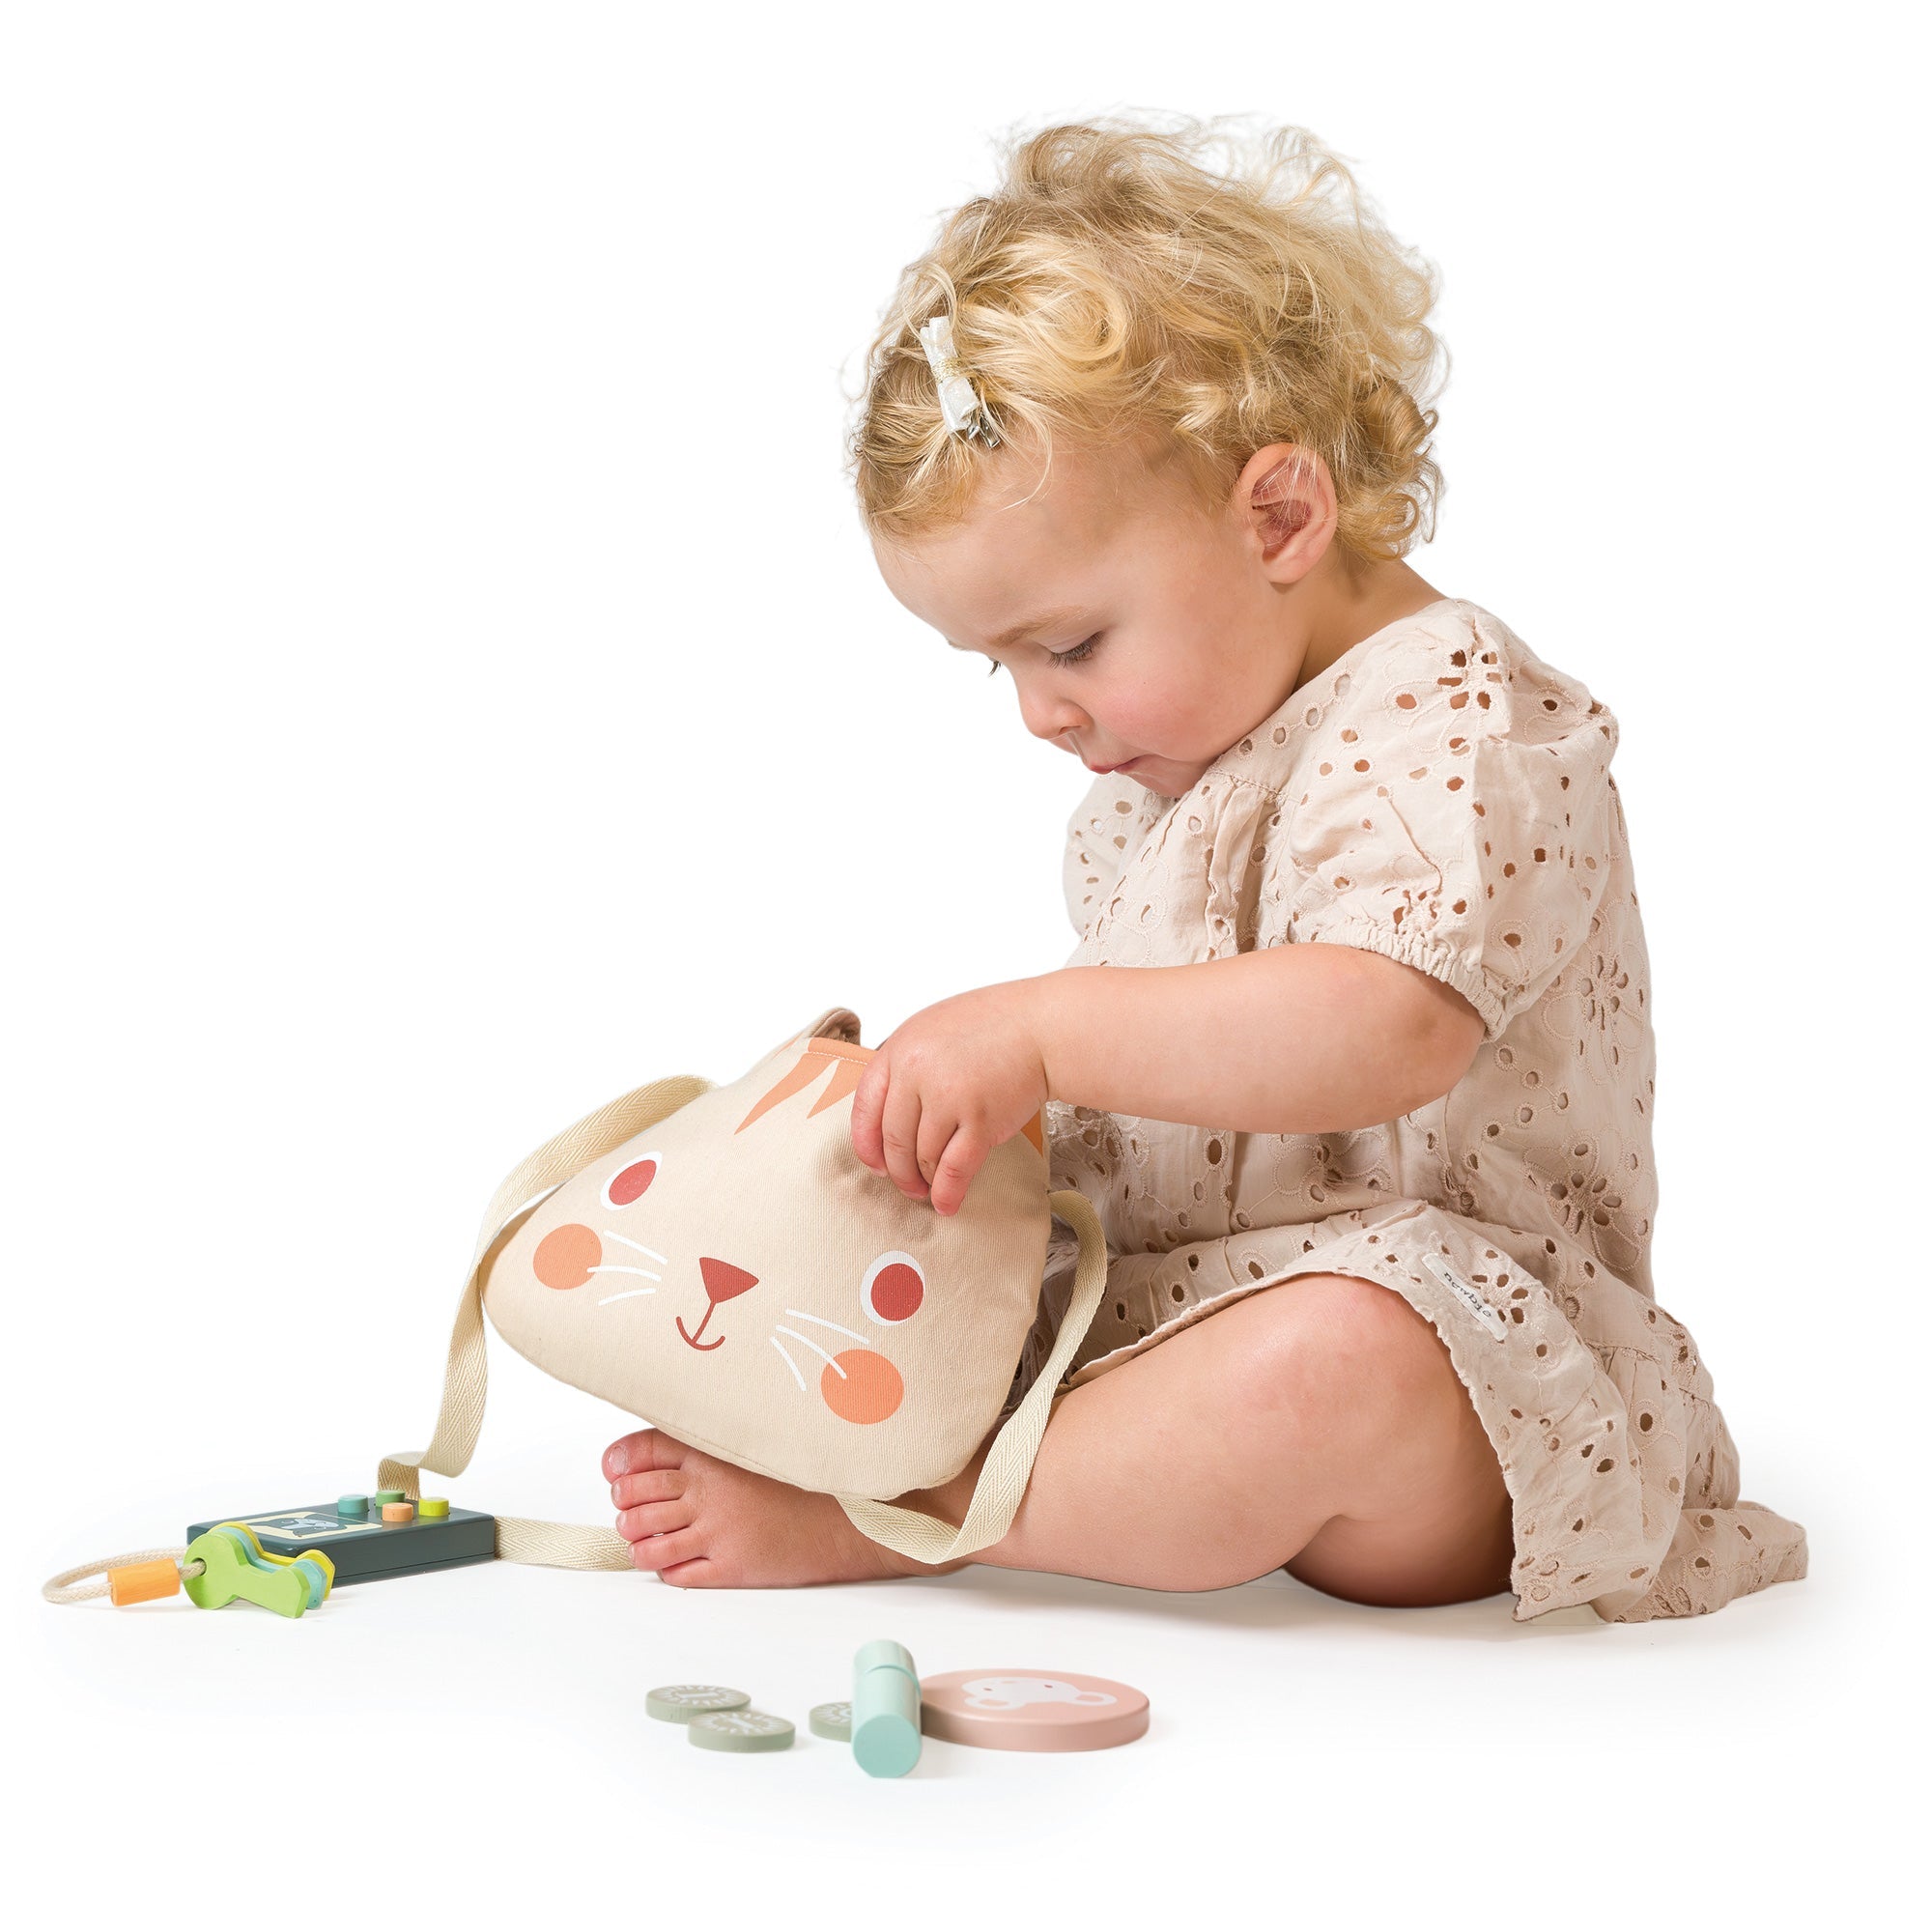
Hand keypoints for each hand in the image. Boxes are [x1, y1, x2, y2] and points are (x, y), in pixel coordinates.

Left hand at [850, 979, 1049, 1215]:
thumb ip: (908, 1066)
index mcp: (900, 1048)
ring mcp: (948, 1097)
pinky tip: (946, 1203)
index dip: (867, 1144)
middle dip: (898, 1172)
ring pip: (922, 1157)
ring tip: (930, 1190)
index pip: (865, 1107)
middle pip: (893, 1140)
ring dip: (925, 1181)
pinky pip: (953, 1169)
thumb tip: (890, 1115)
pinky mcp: (980, 1121)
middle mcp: (916, 1072)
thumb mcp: (934, 1030)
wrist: (1043, 1027)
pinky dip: (947, 1192)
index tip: (875, 1164)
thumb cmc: (996, 1025)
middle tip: (906, 1184)